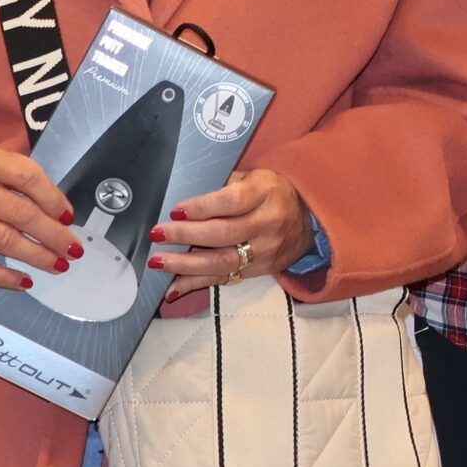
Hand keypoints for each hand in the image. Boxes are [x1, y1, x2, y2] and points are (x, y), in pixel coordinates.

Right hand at [0, 144, 84, 290]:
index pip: (26, 176)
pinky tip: (25, 281)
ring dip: (37, 256)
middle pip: (20, 213)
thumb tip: (61, 211)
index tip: (69, 217)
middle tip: (74, 248)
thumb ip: (24, 180)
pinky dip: (4, 277)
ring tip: (59, 264)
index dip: (53, 198)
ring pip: (5, 241)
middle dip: (53, 234)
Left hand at [147, 169, 313, 296]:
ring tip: (158, 261)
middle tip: (157, 233)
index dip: (202, 207)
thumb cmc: (272, 192)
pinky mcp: (257, 271)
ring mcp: (263, 252)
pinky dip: (195, 285)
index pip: (232, 202)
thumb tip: (186, 194)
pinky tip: (172, 289)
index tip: (176, 210)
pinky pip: (223, 280)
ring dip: (185, 264)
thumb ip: (224, 184)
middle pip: (223, 233)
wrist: (308, 219)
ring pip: (221, 262)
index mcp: (266, 194)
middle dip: (186, 235)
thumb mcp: (255, 177)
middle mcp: (267, 224)